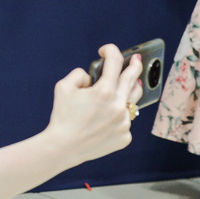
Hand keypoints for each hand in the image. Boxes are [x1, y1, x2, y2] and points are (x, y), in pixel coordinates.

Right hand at [46, 44, 143, 165]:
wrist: (63, 147)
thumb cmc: (62, 116)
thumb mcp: (63, 87)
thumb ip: (80, 74)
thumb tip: (92, 77)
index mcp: (104, 91)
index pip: (115, 61)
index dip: (111, 50)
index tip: (106, 50)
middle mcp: (118, 106)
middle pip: (133, 77)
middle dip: (135, 64)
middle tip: (136, 58)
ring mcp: (124, 123)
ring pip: (134, 100)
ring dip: (133, 88)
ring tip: (133, 83)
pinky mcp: (125, 137)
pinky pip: (125, 121)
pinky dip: (118, 116)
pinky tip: (107, 119)